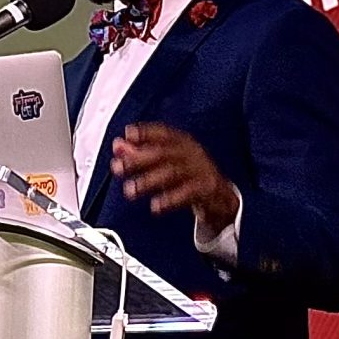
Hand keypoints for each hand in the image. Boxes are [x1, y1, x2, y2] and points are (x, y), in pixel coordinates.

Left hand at [110, 123, 239, 225]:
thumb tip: (117, 145)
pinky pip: (188, 193)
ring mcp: (201, 170)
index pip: (163, 133)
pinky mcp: (207, 189)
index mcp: (182, 143)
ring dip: (149, 181)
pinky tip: (156, 206)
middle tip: (119, 167)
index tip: (128, 134)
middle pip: (163, 153)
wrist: (220, 196)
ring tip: (130, 190)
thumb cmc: (189, 175)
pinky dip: (170, 199)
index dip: (146, 132)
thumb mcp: (166, 163)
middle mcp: (192, 153)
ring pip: (173, 173)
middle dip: (138, 159)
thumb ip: (140, 153)